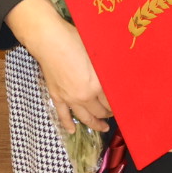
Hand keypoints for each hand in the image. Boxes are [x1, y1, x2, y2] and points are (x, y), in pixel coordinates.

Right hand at [6, 0, 111, 132]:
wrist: (50, 42)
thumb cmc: (75, 42)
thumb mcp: (97, 54)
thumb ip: (106, 68)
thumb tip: (117, 74)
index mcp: (97, 85)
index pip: (111, 102)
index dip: (117, 106)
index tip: (121, 107)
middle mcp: (84, 96)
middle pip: (99, 111)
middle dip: (108, 114)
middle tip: (113, 114)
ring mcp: (69, 99)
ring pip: (84, 117)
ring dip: (94, 124)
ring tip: (102, 127)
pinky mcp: (56, 97)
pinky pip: (63, 115)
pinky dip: (68, 124)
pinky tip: (72, 131)